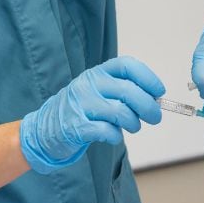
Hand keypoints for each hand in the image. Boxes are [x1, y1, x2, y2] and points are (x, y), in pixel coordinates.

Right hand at [20, 57, 164, 173]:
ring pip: (121, 112)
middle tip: (155, 117)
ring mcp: (81, 105)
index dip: (148, 78)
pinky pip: (107, 131)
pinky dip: (116, 136)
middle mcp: (89, 85)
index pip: (127, 66)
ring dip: (134, 123)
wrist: (44, 129)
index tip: (159, 92)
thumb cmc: (80, 110)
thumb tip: (154, 100)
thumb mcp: (98, 91)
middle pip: (129, 91)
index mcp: (97, 72)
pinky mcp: (76, 126)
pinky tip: (113, 136)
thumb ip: (122, 91)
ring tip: (133, 127)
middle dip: (148, 107)